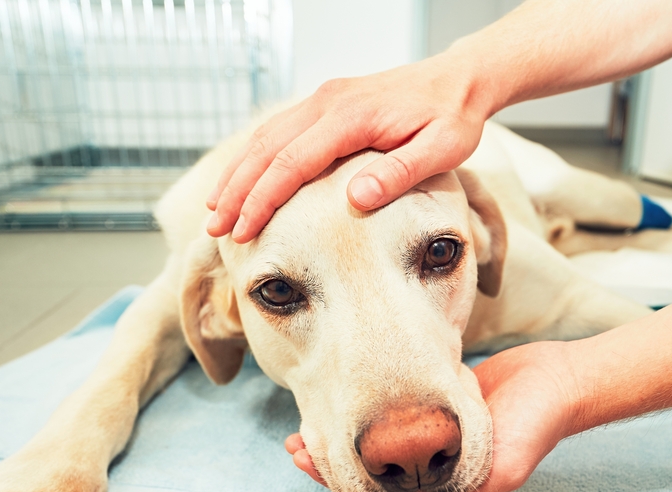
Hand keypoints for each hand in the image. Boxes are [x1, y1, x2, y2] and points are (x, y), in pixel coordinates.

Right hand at [207, 52, 493, 241]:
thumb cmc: (452, 118)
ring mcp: (323, 99)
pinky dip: (253, 158)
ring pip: (264, 137)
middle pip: (266, 149)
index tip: (243, 231)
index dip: (262, 199)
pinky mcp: (325, 104)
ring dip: (237, 174)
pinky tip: (242, 180)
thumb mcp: (441, 150)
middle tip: (214, 229)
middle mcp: (328, 102)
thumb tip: (355, 199)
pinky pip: (278, 130)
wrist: (458, 80)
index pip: (291, 162)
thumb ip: (398, 174)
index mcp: (351, 116)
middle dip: (235, 191)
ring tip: (216, 210)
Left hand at [283, 342, 581, 491]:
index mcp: (444, 481)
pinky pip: (393, 408)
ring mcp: (432, 429)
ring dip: (343, 432)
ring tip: (310, 423)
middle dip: (331, 456)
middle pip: (369, 464)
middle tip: (297, 444)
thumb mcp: (500, 470)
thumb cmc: (534, 426)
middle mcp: (433, 458)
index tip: (310, 462)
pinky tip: (344, 398)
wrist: (559, 379)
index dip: (341, 480)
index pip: (381, 490)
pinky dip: (366, 407)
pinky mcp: (435, 400)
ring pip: (375, 437)